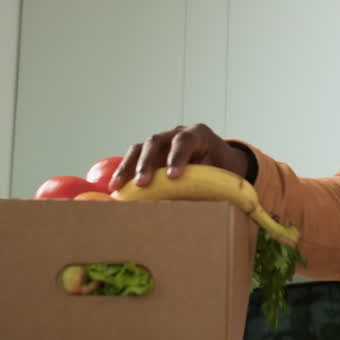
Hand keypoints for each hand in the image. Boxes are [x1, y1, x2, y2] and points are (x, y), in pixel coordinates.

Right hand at [109, 123, 249, 190]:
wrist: (221, 160)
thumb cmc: (224, 168)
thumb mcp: (224, 174)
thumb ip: (211, 184)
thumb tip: (201, 206)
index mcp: (199, 134)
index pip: (185, 140)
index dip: (177, 157)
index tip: (173, 177)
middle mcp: (177, 133)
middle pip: (157, 141)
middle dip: (148, 162)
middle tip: (142, 183)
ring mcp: (162, 141)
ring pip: (140, 148)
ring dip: (128, 167)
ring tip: (118, 187)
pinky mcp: (150, 152)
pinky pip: (133, 157)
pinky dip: (123, 171)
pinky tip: (115, 188)